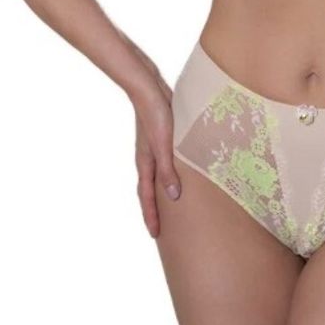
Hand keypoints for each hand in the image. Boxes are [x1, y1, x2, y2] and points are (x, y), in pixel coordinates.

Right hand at [132, 85, 181, 238]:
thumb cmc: (156, 116)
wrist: (148, 88)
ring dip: (160, 194)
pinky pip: (163, 165)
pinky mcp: (161, 139)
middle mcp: (147, 159)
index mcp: (145, 164)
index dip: (151, 216)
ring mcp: (153, 149)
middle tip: (161, 229)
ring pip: (156, 178)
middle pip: (149, 191)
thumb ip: (167, 171)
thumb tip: (172, 198)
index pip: (146, 197)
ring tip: (171, 207)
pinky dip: (168, 176)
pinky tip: (180, 175)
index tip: (155, 235)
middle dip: (154, 210)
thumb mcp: (164, 146)